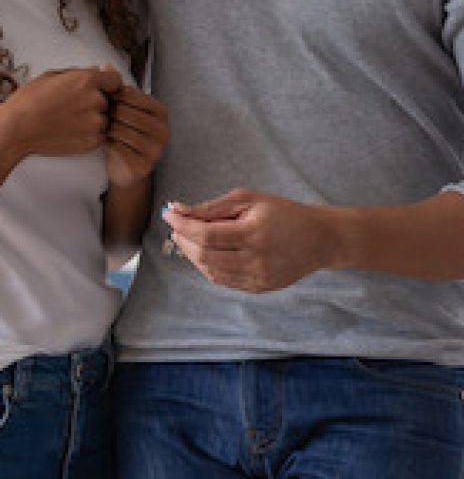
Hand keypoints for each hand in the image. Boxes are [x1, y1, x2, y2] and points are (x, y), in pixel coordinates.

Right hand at [0, 66, 118, 160]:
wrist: (16, 128)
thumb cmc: (29, 100)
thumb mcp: (52, 76)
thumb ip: (79, 73)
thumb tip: (98, 70)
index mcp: (87, 80)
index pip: (115, 80)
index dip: (107, 84)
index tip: (100, 88)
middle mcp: (96, 100)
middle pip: (108, 100)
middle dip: (95, 102)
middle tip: (72, 106)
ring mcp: (96, 122)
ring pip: (103, 119)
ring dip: (92, 119)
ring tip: (67, 120)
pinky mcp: (92, 141)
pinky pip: (99, 135)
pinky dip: (88, 134)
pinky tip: (68, 131)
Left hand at [104, 85, 167, 188]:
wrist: (125, 169)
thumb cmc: (122, 133)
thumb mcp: (121, 108)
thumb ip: (116, 87)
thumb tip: (105, 65)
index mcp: (160, 111)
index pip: (130, 94)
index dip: (112, 97)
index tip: (106, 103)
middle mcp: (163, 129)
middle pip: (124, 111)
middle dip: (108, 114)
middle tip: (101, 118)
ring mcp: (156, 149)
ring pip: (120, 129)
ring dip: (106, 129)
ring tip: (103, 129)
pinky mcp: (144, 164)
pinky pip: (118, 147)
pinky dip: (107, 144)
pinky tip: (105, 143)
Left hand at [163, 189, 340, 292]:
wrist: (320, 239)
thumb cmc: (282, 212)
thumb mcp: (248, 200)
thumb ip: (212, 207)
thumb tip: (178, 210)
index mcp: (255, 234)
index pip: (206, 235)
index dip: (182, 225)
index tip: (168, 214)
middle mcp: (257, 261)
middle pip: (205, 256)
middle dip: (183, 240)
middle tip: (177, 226)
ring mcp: (259, 278)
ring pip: (211, 272)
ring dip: (193, 254)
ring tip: (188, 238)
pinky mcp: (260, 288)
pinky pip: (224, 280)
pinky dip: (208, 266)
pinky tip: (206, 251)